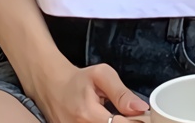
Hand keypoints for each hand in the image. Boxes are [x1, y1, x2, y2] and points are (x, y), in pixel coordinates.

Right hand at [31, 60, 148, 122]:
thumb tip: (141, 107)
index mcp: (89, 114)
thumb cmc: (79, 80)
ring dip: (114, 122)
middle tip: (130, 115)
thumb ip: (122, 93)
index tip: (142, 116)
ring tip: (113, 114)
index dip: (135, 121)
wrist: (52, 86)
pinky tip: (106, 119)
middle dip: (126, 122)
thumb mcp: (102, 75)